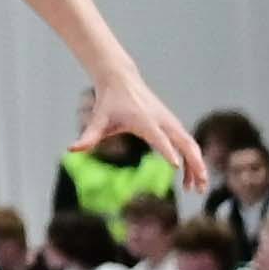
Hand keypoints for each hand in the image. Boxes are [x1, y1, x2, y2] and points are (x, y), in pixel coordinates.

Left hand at [77, 65, 211, 203]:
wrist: (122, 80)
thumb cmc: (108, 103)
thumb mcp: (98, 119)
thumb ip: (88, 137)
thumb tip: (71, 150)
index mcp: (144, 120)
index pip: (158, 138)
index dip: (166, 150)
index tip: (175, 166)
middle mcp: (163, 121)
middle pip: (185, 143)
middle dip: (194, 165)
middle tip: (197, 188)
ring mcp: (171, 122)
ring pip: (191, 145)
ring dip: (197, 166)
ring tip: (197, 189)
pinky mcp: (173, 124)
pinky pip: (188, 143)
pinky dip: (193, 158)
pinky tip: (190, 176)